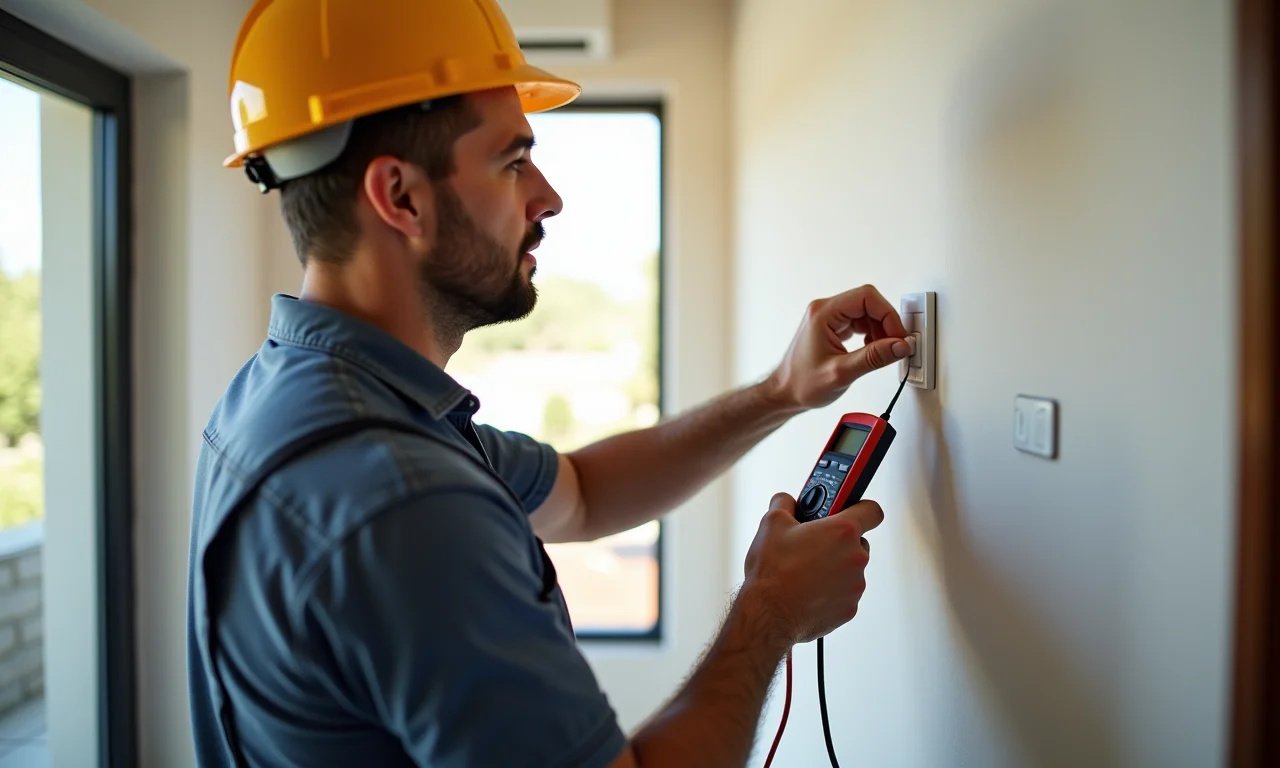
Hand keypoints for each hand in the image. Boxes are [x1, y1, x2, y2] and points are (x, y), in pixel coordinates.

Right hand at [741, 492, 883, 644]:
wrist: (768, 613)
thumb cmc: (772, 570)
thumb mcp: (772, 523)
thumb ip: (785, 503)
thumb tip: (787, 501)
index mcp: (843, 531)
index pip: (871, 510)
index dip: (860, 507)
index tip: (848, 510)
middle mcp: (856, 558)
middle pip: (858, 542)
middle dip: (838, 541)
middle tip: (813, 544)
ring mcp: (855, 586)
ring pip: (850, 569)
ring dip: (834, 567)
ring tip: (805, 571)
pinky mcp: (850, 609)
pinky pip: (844, 593)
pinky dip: (830, 591)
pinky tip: (807, 590)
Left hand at [767, 285, 910, 410]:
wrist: (785, 393)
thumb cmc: (801, 384)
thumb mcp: (841, 373)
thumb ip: (873, 358)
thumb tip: (900, 346)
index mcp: (822, 314)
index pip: (866, 297)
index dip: (888, 315)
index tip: (898, 336)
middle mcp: (824, 310)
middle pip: (868, 302)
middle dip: (886, 322)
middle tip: (896, 344)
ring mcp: (828, 318)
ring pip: (866, 312)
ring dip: (880, 329)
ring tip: (884, 350)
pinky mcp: (832, 327)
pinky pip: (859, 321)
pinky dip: (872, 333)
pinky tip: (873, 349)